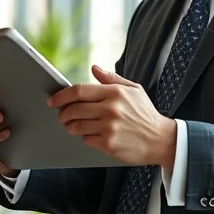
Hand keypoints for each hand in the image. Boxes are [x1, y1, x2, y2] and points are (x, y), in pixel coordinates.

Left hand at [49, 65, 176, 169]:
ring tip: (72, 125)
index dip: (61, 95)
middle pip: (74, 109)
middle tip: (62, 115)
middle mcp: (111, 109)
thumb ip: (112, 79)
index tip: (53, 100)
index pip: (79, 91)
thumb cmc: (145, 113)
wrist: (160, 139)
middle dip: (63, 112)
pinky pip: (86, 139)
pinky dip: (85, 137)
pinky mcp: (109, 144)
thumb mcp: (134, 90)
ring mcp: (109, 127)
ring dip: (70, 126)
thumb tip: (93, 69)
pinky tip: (91, 135)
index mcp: (115, 92)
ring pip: (76, 125)